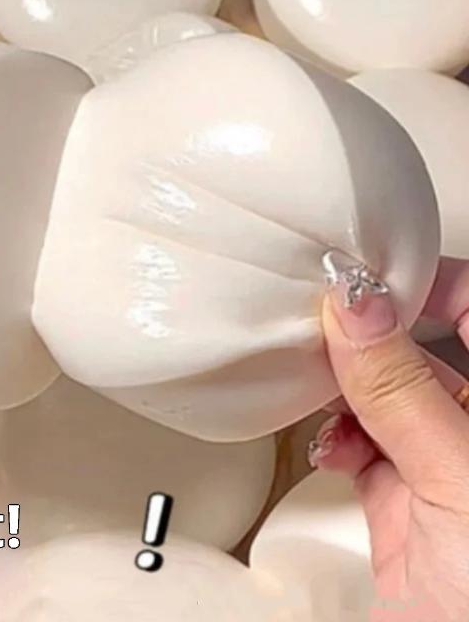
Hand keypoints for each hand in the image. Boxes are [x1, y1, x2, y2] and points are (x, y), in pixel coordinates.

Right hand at [310, 257, 468, 621]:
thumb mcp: (458, 481)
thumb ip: (402, 391)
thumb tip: (357, 306)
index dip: (428, 284)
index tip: (366, 274)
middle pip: (421, 348)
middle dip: (369, 334)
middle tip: (322, 319)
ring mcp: (440, 464)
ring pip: (382, 393)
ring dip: (343, 388)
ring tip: (318, 386)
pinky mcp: (400, 497)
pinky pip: (358, 441)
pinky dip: (336, 437)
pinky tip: (331, 445)